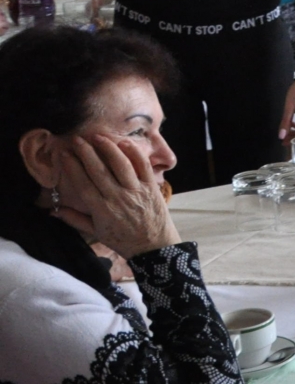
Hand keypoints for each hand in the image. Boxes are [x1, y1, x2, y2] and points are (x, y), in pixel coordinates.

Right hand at [53, 134, 176, 258]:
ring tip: (97, 136)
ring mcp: (136, 191)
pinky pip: (143, 166)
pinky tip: (123, 143)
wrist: (154, 247)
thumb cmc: (123, 240)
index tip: (64, 154)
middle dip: (86, 152)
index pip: (83, 183)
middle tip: (76, 140)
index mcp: (101, 209)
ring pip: (120, 164)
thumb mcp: (96, 232)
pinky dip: (134, 153)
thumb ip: (74, 219)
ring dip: (108, 148)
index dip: (72, 167)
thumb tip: (51, 210)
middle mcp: (118, 198)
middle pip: (98, 170)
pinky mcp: (151, 187)